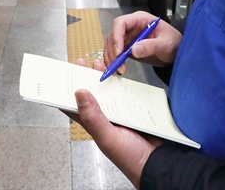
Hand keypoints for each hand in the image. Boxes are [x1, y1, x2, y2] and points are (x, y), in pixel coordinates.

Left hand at [64, 58, 161, 188]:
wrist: (159, 162)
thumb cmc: (130, 157)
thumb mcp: (107, 137)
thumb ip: (92, 117)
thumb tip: (78, 93)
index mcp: (95, 125)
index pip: (76, 107)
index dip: (69, 91)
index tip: (64, 75)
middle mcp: (106, 118)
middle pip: (93, 95)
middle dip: (86, 79)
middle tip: (81, 62)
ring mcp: (122, 113)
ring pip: (110, 92)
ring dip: (104, 78)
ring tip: (99, 64)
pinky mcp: (137, 110)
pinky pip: (129, 94)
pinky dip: (124, 84)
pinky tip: (121, 75)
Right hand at [105, 12, 181, 75]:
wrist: (175, 51)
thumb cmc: (173, 41)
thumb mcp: (165, 43)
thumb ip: (151, 46)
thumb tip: (134, 50)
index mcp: (140, 20)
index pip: (121, 23)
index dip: (117, 36)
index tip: (118, 51)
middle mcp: (131, 27)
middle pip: (113, 35)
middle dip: (112, 51)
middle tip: (116, 64)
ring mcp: (128, 37)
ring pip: (111, 45)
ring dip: (111, 58)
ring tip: (117, 70)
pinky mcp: (127, 48)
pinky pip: (116, 53)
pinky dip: (114, 61)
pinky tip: (117, 69)